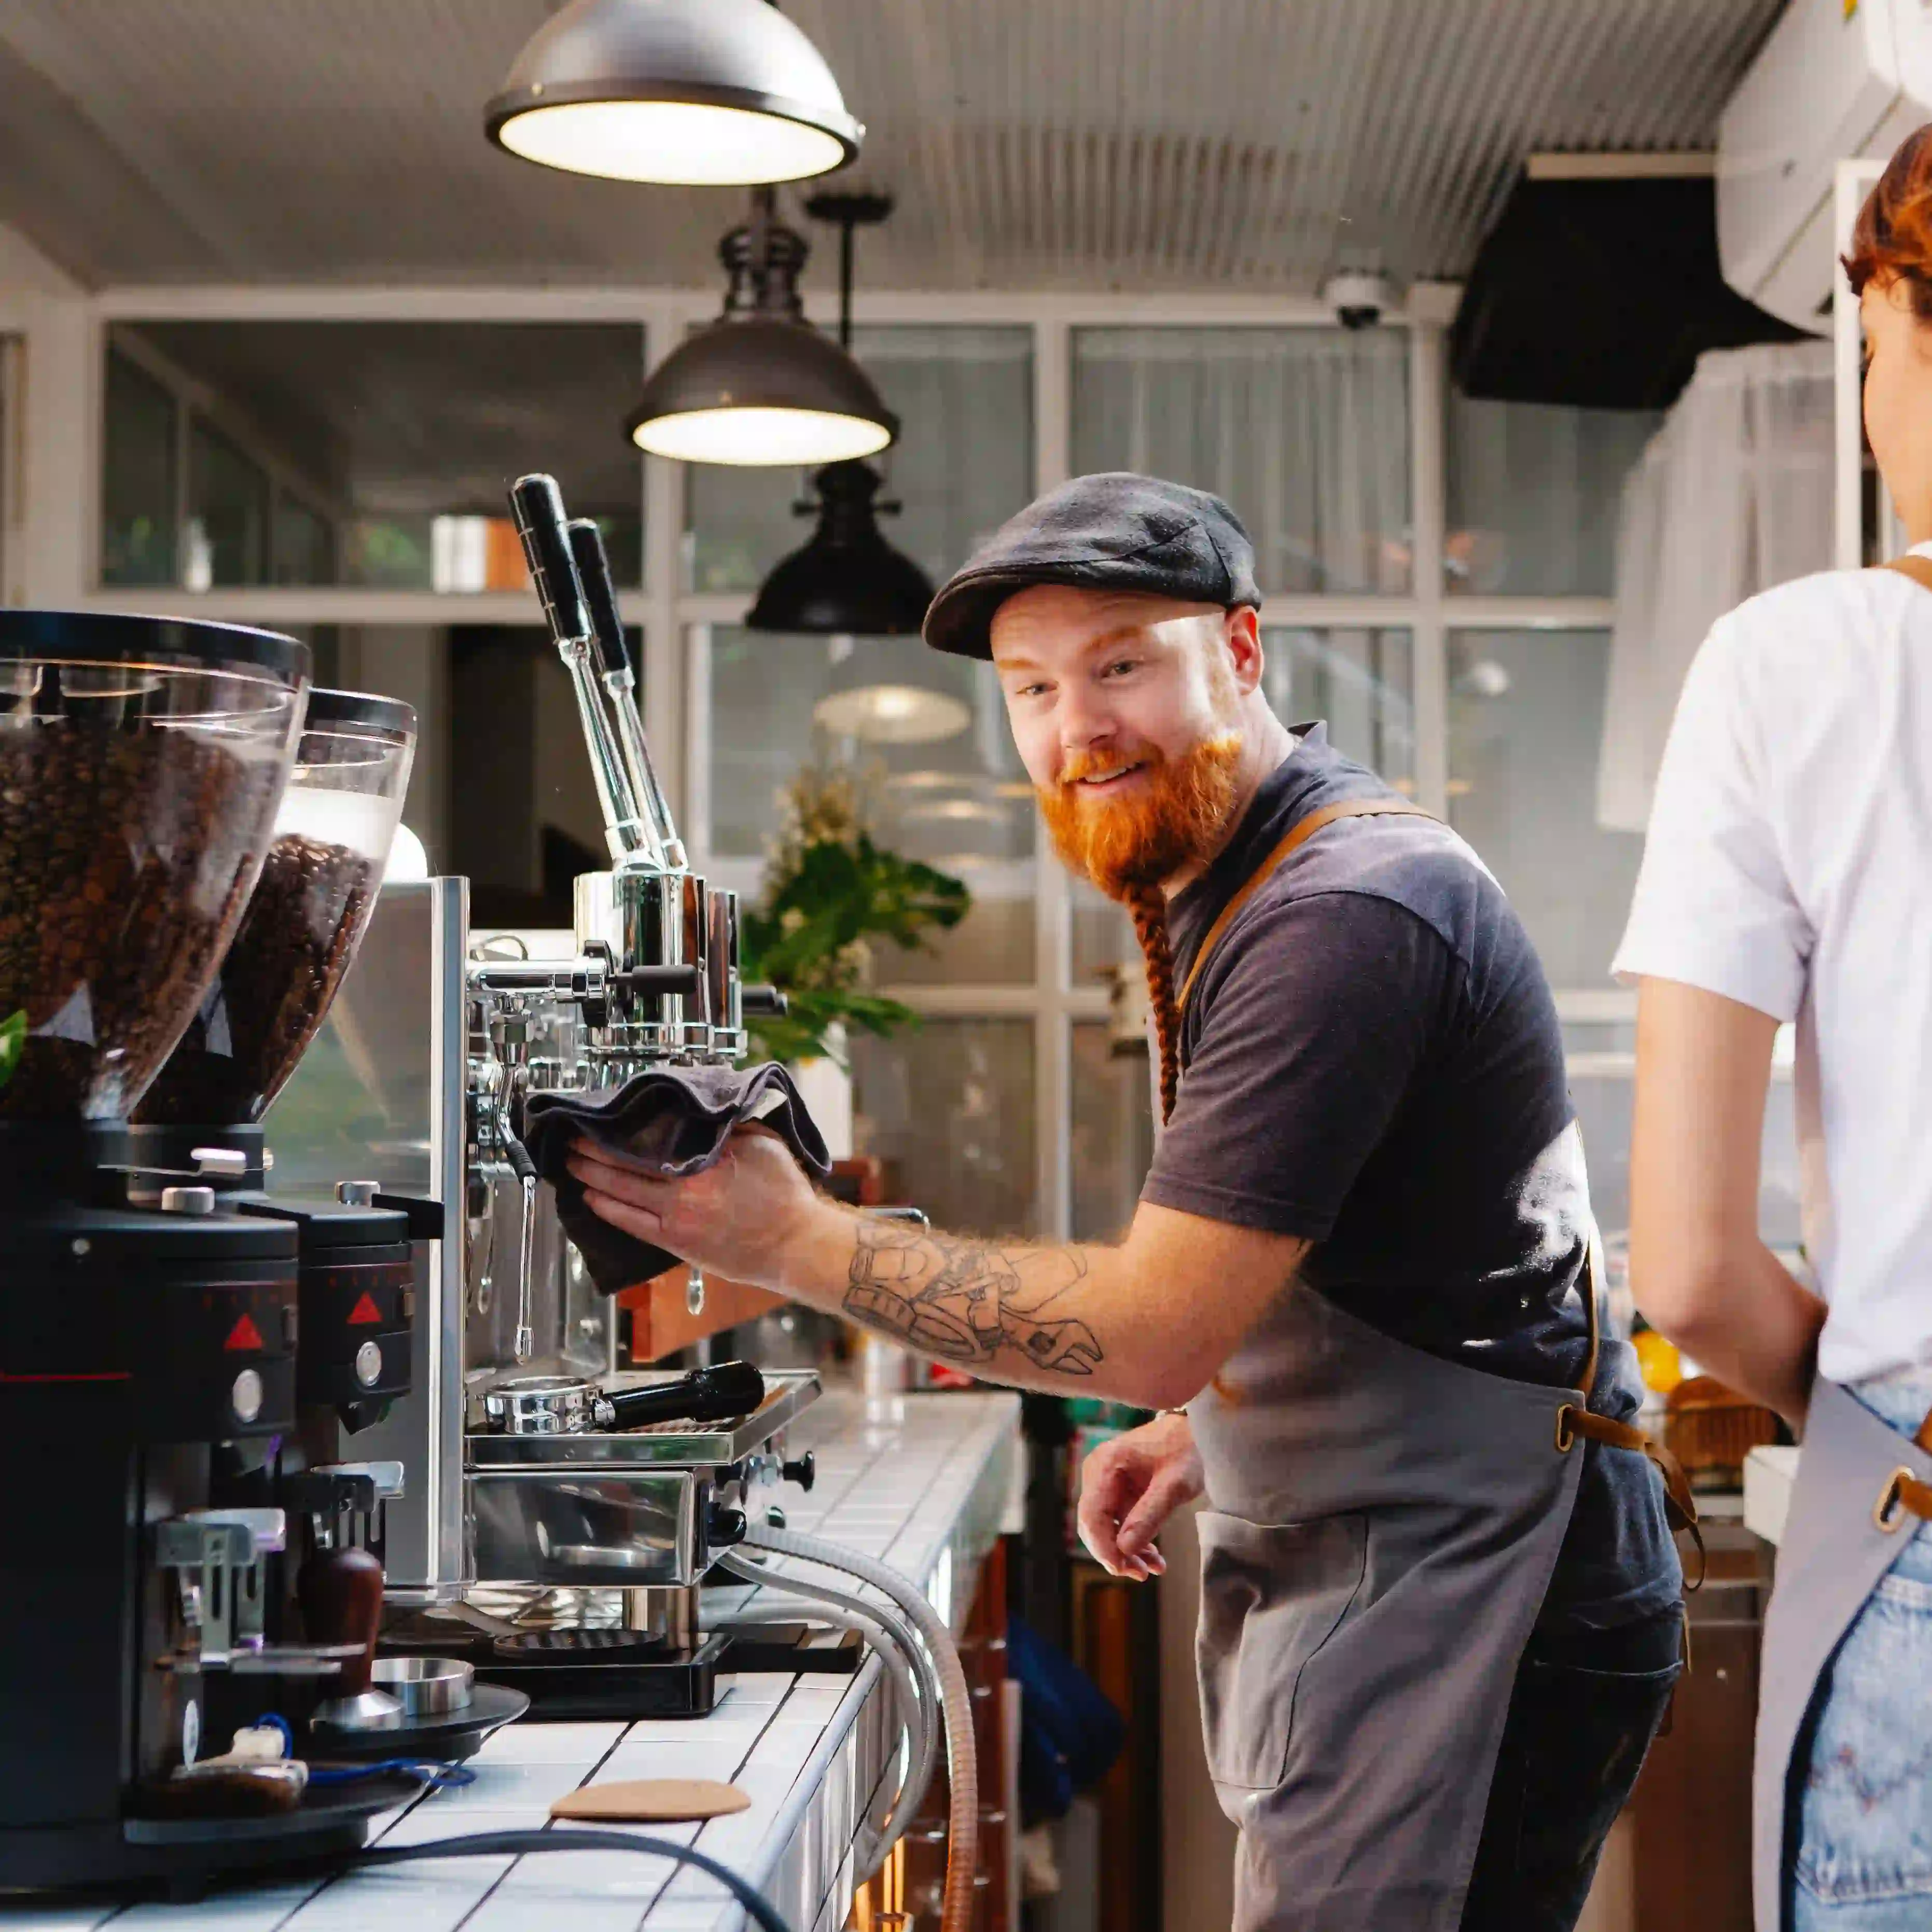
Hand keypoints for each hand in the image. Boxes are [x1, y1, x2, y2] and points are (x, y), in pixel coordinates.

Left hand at [566, 1126, 828, 1291]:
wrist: (795, 1244)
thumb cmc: (785, 1196)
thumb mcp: (762, 1144)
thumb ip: (727, 1128)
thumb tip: (699, 1113)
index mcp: (704, 1164)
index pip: (646, 1144)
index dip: (615, 1133)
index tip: (596, 1121)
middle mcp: (684, 1192)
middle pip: (624, 1168)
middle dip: (592, 1153)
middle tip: (571, 1141)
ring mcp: (677, 1221)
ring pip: (621, 1196)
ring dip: (592, 1179)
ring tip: (572, 1166)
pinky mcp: (677, 1244)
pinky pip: (632, 1225)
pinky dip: (608, 1210)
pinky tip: (591, 1199)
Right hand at [1076, 1412, 1201, 1580]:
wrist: (1197, 1432)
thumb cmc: (1186, 1449)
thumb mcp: (1173, 1485)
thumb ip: (1149, 1516)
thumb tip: (1125, 1550)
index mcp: (1105, 1464)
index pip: (1091, 1515)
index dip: (1103, 1547)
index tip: (1123, 1568)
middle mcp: (1098, 1473)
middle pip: (1094, 1524)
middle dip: (1115, 1553)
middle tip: (1141, 1574)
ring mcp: (1106, 1482)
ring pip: (1106, 1528)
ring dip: (1127, 1552)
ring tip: (1152, 1569)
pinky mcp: (1118, 1491)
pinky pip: (1118, 1523)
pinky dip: (1134, 1541)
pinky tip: (1153, 1558)